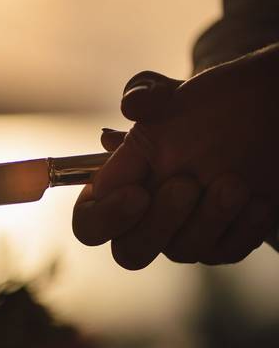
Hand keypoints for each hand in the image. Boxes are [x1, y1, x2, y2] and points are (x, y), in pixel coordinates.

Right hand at [73, 44, 278, 268]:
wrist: (257, 116)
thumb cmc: (205, 107)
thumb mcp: (171, 94)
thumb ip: (143, 95)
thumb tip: (132, 104)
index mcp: (117, 190)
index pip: (89, 223)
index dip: (106, 216)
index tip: (138, 193)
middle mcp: (145, 220)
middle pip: (130, 252)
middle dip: (160, 222)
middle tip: (186, 184)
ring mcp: (183, 236)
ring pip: (183, 252)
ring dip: (210, 218)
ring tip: (235, 182)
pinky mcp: (222, 243)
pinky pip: (227, 251)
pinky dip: (243, 226)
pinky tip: (259, 198)